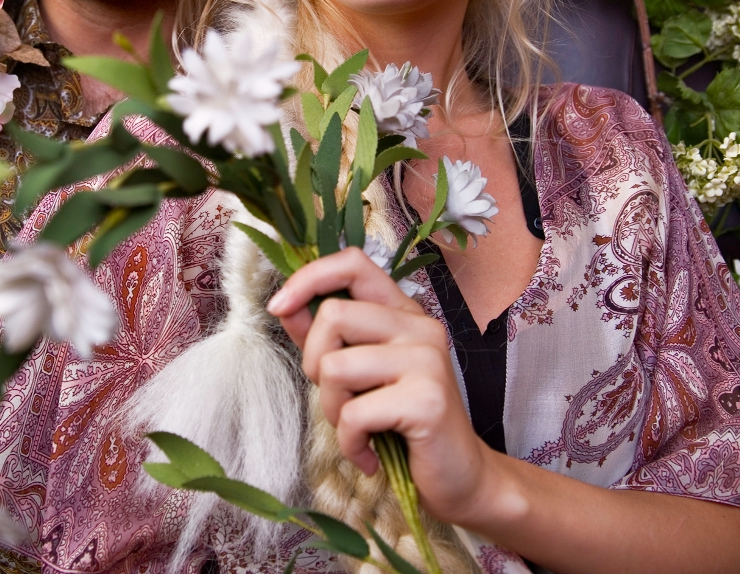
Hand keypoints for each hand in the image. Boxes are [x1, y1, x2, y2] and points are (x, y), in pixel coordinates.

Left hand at [266, 247, 511, 526]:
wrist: (460, 476)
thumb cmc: (403, 424)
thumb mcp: (359, 375)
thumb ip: (324, 338)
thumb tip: (284, 306)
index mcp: (402, 313)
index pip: (353, 263)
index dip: (308, 277)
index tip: (279, 306)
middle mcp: (419, 326)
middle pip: (333, 315)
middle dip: (314, 364)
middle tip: (339, 398)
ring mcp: (427, 360)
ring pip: (335, 366)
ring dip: (332, 409)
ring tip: (357, 429)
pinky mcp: (427, 400)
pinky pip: (354, 413)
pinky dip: (350, 442)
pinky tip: (368, 455)